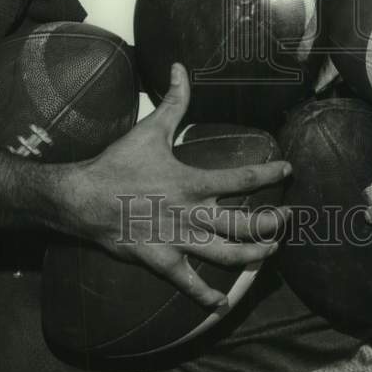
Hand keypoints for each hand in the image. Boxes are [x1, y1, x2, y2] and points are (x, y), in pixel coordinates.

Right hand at [49, 63, 290, 307]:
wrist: (83, 198)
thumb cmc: (118, 163)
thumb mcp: (149, 129)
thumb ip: (174, 100)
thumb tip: (181, 66)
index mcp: (192, 181)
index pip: (242, 177)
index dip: (269, 174)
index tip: (288, 170)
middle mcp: (191, 213)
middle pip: (244, 224)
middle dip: (271, 223)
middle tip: (288, 219)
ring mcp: (177, 240)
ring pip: (226, 256)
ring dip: (253, 257)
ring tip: (271, 252)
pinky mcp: (160, 260)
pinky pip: (188, 283)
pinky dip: (206, 296)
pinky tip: (222, 305)